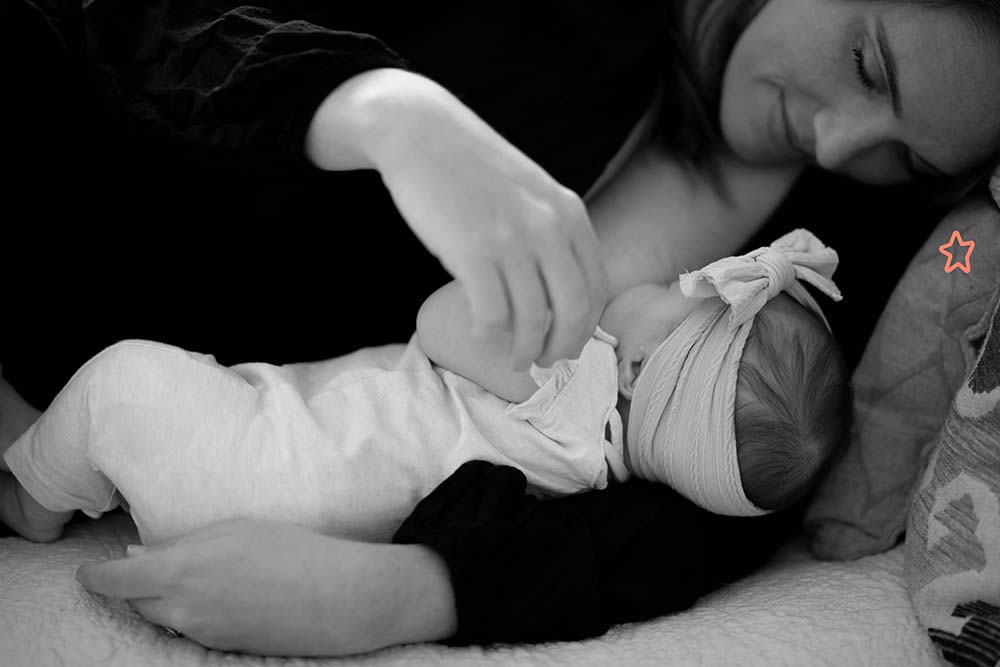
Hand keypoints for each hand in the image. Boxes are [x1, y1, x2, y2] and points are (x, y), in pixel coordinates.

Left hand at [75, 519, 455, 656]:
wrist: (338, 597)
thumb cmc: (292, 550)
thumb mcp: (235, 530)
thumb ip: (181, 543)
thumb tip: (138, 556)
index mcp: (181, 571)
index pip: (116, 581)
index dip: (95, 576)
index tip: (88, 571)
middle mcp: (183, 609)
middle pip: (136, 602)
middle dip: (133, 586)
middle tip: (145, 564)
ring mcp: (202, 633)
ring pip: (162, 617)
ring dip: (162, 599)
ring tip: (190, 576)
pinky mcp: (222, 648)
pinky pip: (189, 629)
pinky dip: (189, 611)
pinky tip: (219, 593)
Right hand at [309, 70, 606, 369]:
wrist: (422, 133)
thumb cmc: (474, 170)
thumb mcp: (531, 193)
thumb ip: (552, 233)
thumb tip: (560, 293)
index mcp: (569, 214)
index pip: (597, 288)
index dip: (586, 327)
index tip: (570, 343)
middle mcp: (549, 228)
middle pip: (573, 311)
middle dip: (562, 348)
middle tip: (546, 362)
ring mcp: (511, 239)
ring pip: (532, 320)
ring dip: (524, 350)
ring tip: (514, 359)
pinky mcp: (472, 251)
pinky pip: (492, 314)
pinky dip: (489, 334)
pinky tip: (480, 332)